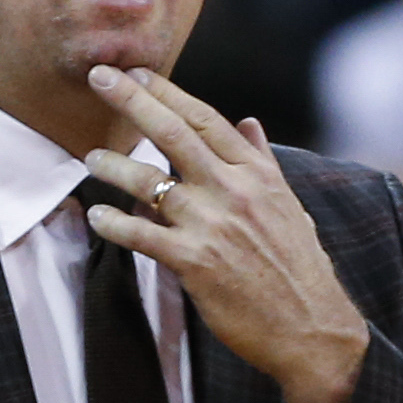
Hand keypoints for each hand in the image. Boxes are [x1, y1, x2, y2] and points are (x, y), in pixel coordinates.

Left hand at [79, 67, 371, 402]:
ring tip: (90, 157)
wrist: (312, 328)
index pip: (206, 119)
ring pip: (150, 182)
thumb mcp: (289, 206)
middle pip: (173, 134)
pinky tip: (97, 216)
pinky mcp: (194, 262)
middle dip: (133, 100)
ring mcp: (212, 225)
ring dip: (114, 165)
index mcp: (258, 174)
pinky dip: (114, 224)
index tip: (139, 73)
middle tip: (101, 77)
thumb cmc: (300, 269)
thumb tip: (250, 122)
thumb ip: (263, 161)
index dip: (168, 93)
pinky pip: (141, 236)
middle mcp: (234, 191)